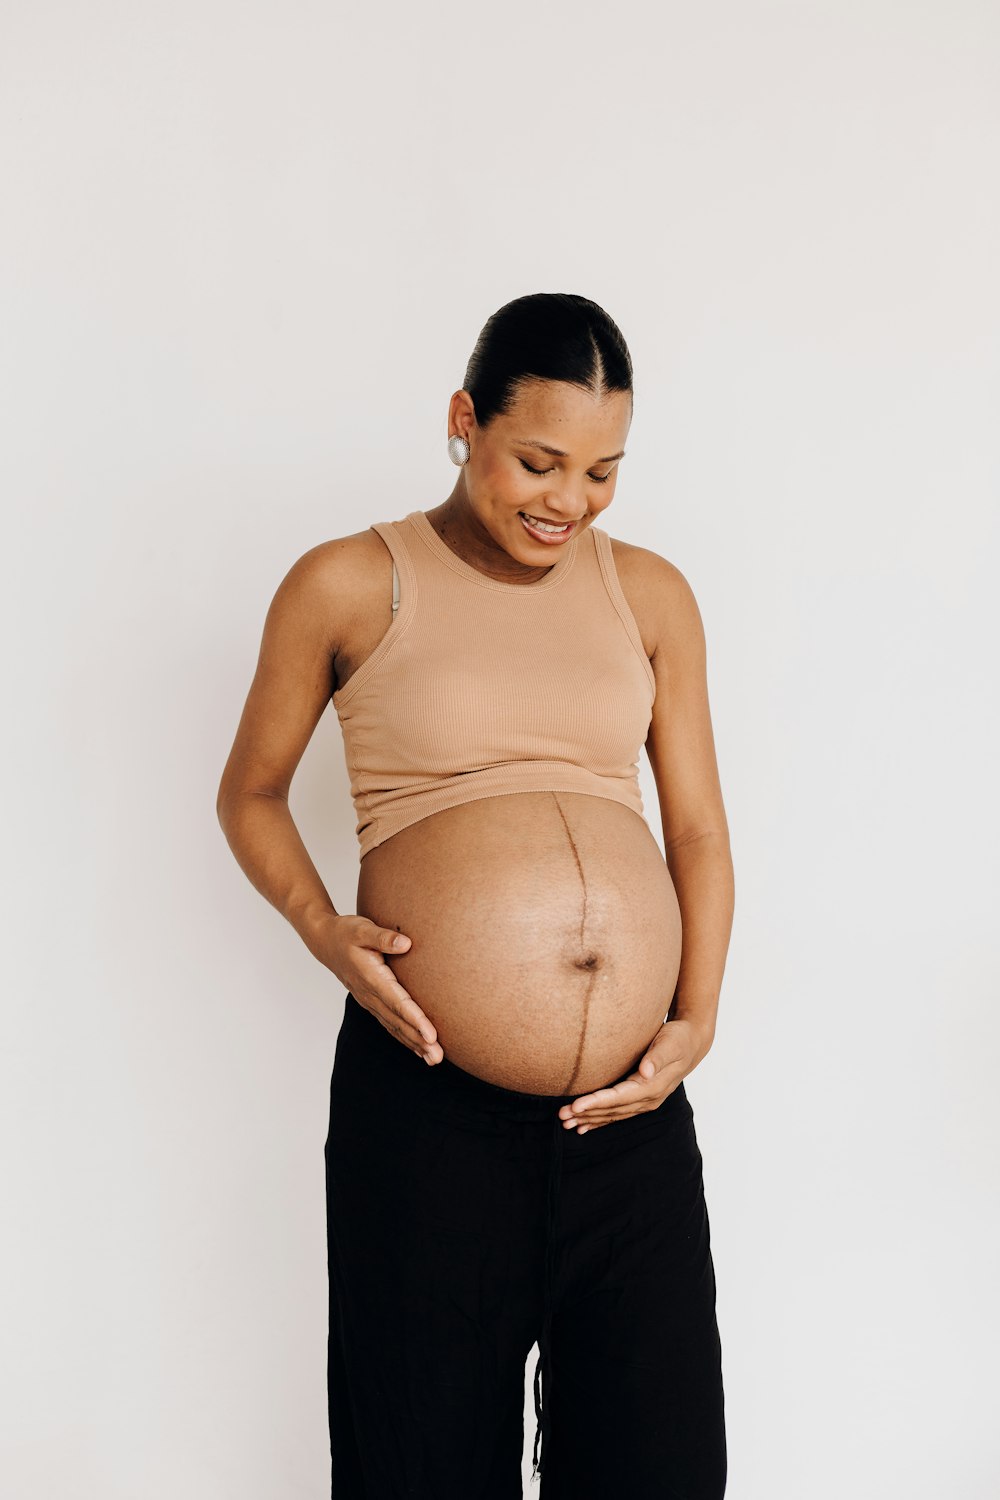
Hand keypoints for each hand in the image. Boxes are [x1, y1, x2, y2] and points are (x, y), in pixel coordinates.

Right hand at [316, 913, 442, 1064]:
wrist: (324, 942)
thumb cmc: (345, 933)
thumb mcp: (362, 929)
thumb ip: (383, 937)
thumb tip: (406, 943)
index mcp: (371, 978)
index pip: (397, 1003)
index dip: (415, 1020)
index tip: (431, 1035)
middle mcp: (370, 994)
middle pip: (397, 1022)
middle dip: (418, 1041)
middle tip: (437, 1057)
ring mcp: (369, 1001)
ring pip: (393, 1026)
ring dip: (413, 1044)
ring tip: (433, 1059)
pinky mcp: (370, 1002)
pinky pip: (389, 1023)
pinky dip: (403, 1037)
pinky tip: (417, 1048)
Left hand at [557, 1018, 712, 1132]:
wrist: (692, 1043)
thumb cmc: (678, 1039)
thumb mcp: (670, 1043)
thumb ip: (657, 1057)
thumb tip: (645, 1071)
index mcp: (653, 1086)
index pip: (620, 1097)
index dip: (597, 1102)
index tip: (577, 1106)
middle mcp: (649, 1099)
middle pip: (613, 1109)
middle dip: (587, 1114)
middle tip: (562, 1116)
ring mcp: (646, 1102)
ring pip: (613, 1114)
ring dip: (590, 1119)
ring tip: (567, 1123)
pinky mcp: (641, 1099)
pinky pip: (618, 1113)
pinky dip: (600, 1120)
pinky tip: (584, 1126)